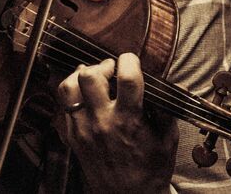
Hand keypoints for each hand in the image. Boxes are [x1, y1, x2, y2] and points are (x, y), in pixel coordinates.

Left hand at [55, 53, 178, 192]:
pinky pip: (63, 106)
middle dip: (101, 65)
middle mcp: (102, 122)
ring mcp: (82, 129)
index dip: (129, 60)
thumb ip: (164, 108)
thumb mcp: (168, 138)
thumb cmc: (150, 170)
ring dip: (79, 77)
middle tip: (111, 70)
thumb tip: (159, 83)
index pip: (126, 77)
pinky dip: (72, 96)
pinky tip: (85, 97)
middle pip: (89, 76)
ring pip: (67, 88)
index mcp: (128, 120)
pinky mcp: (72, 137)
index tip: (131, 61)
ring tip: (93, 80)